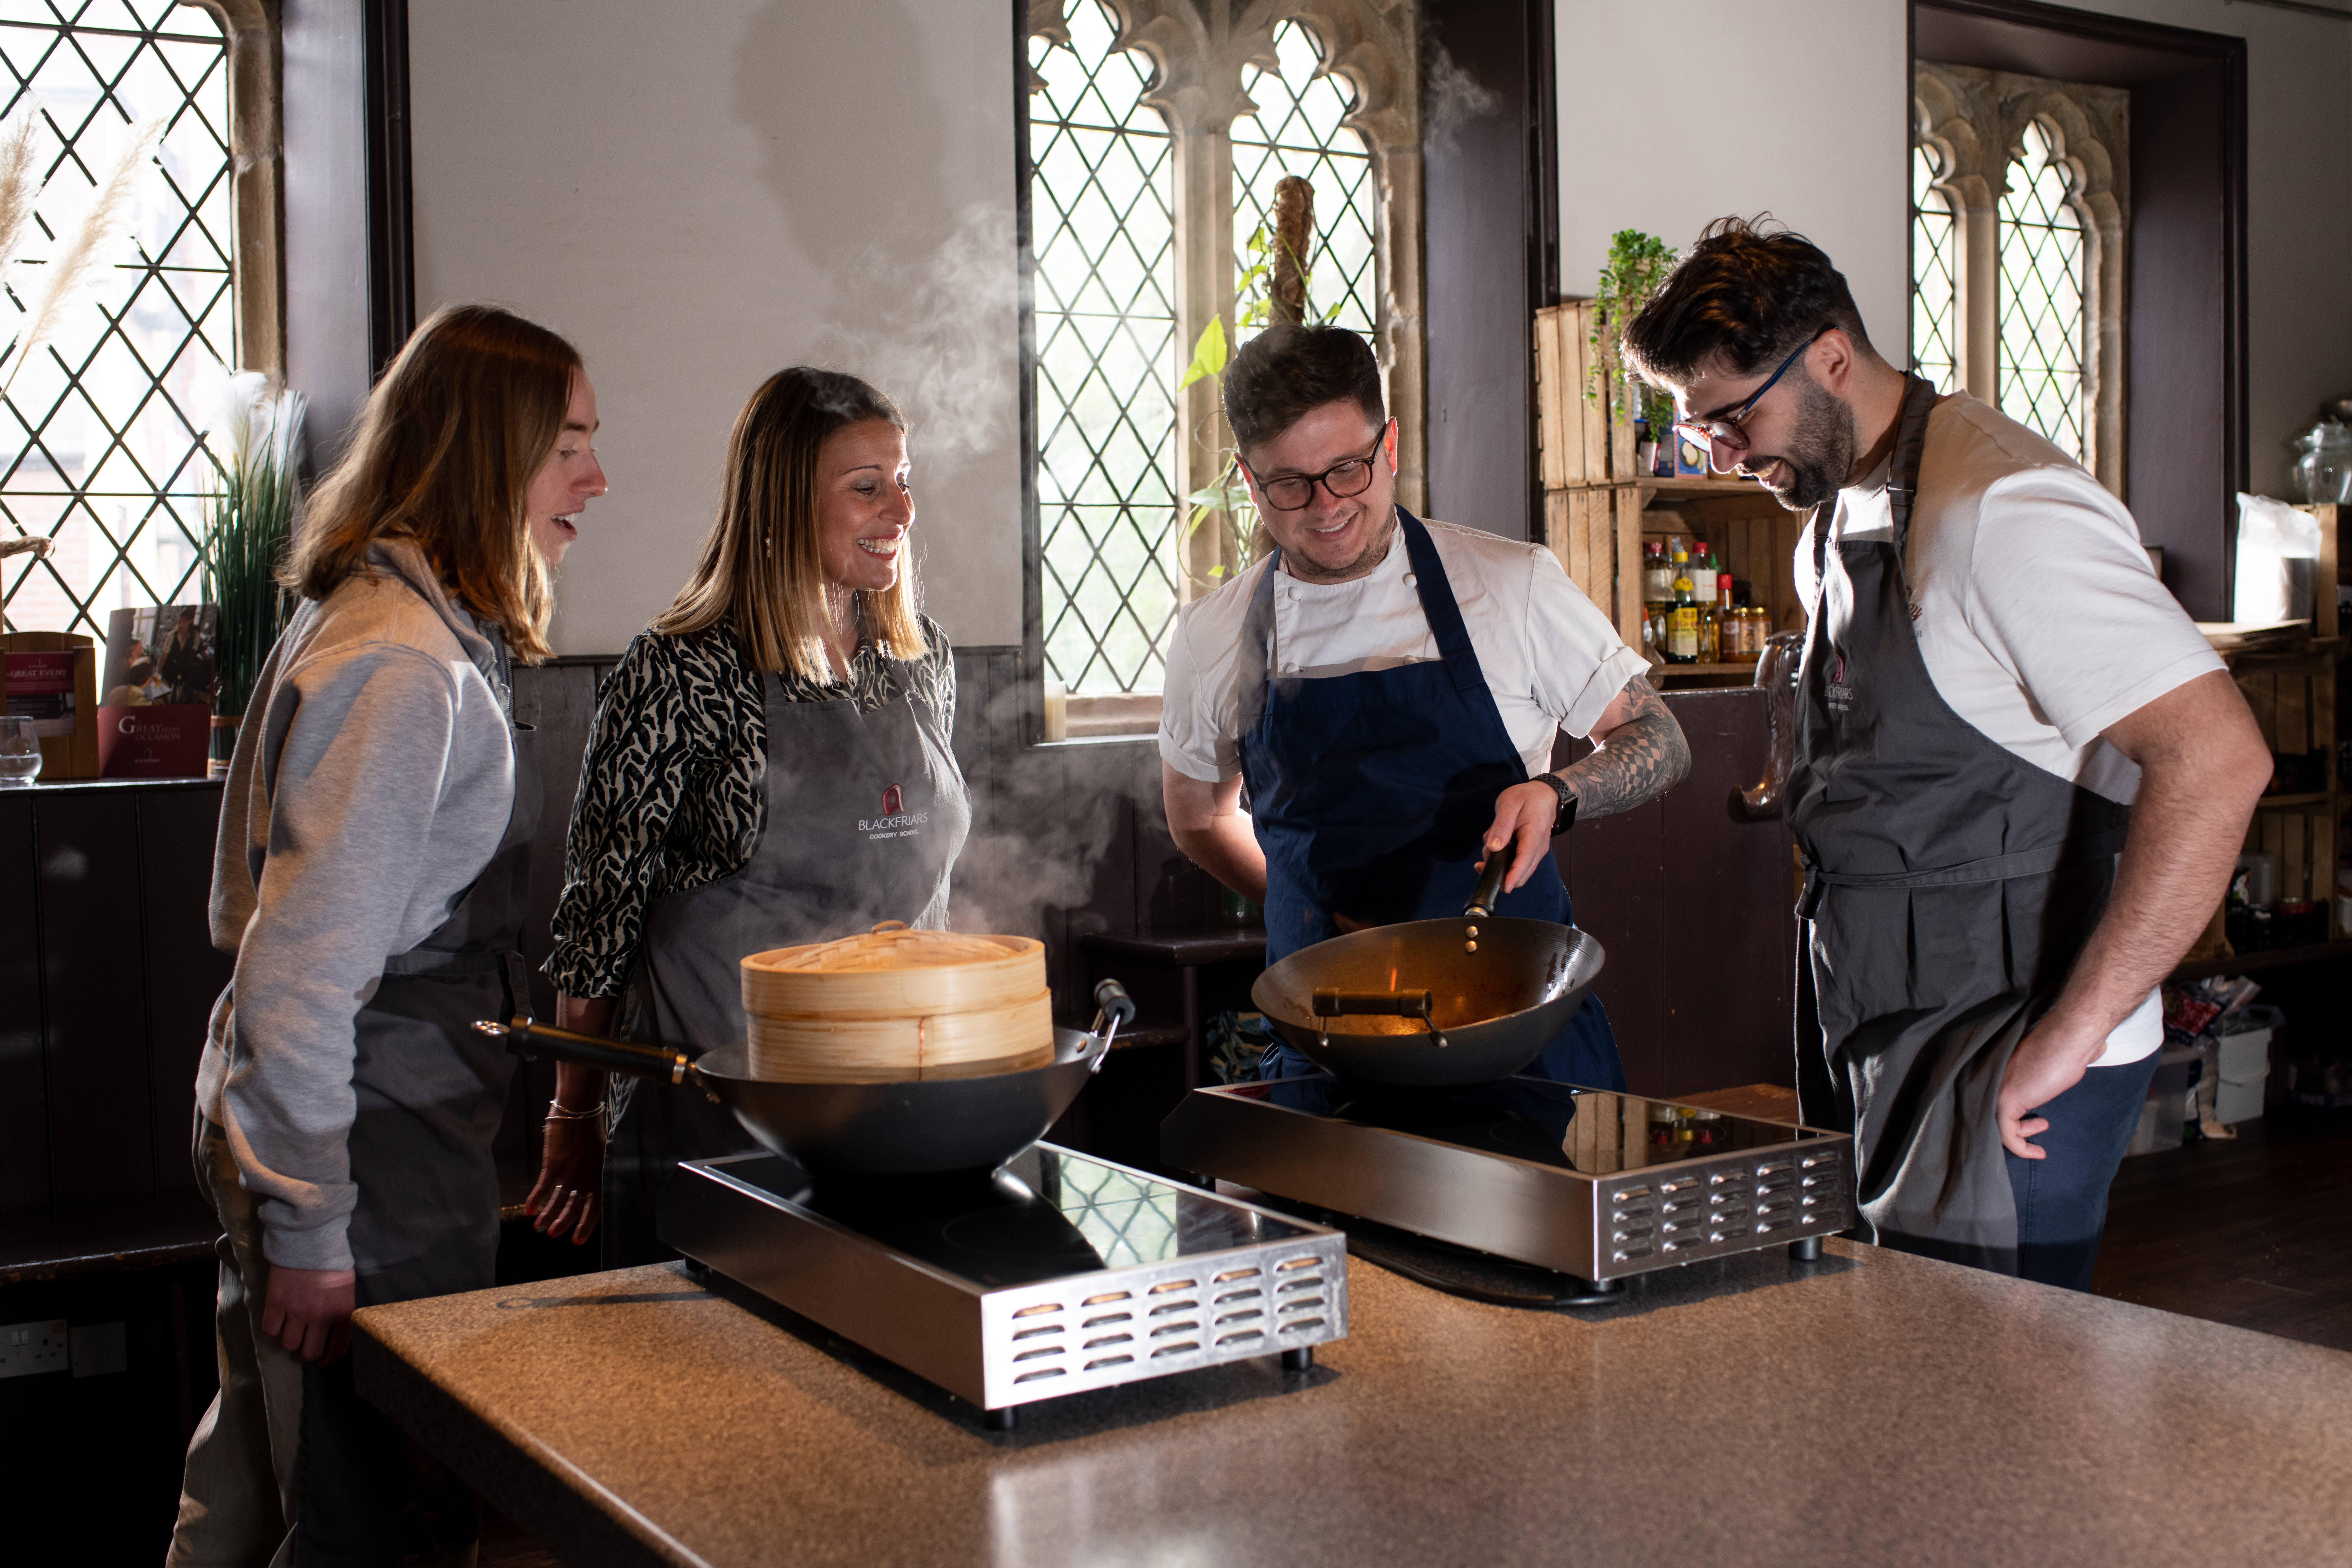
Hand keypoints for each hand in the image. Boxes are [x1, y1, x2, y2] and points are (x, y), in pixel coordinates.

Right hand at [260, 1264, 355, 1364]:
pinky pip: (270, 1329)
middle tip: (303, 1347)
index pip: (337, 1350)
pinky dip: (273, 1328)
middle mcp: (320, 1316)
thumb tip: (333, 1334)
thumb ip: (340, 1313)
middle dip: (305, 1354)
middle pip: (309, 1353)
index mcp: (342, 1312)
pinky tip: (278, 1319)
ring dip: (289, 1341)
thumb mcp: (346, 1290)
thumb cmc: (331, 1263)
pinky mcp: (277, 1302)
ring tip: (291, 1331)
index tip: (323, 1361)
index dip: (328, 1361)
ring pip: (288, 1344)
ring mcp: (297, 1310)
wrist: (311, 1239)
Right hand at [525, 1114, 604, 1243]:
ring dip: (547, 1216)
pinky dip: (535, 1199)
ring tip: (539, 1226)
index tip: (577, 1240)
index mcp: (600, 1174)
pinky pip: (543, 1187)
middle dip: (563, 1223)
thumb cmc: (589, 1129)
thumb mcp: (600, 1154)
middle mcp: (587, 1176)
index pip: (596, 1207)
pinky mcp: (554, 1163)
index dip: (586, 1225)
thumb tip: (585, 1192)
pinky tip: (529, 1208)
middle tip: (553, 1235)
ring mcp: (571, 1170)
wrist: (578, 1108)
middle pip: (575, 1208)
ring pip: (558, 1201)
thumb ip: (594, 1173)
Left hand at [1478, 781, 1560, 894]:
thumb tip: (1494, 847)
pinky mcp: (1531, 852)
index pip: (1525, 861)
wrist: (1544, 795)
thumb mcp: (1509, 804)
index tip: (1503, 886)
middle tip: (1484, 857)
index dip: (1513, 876)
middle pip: (1522, 872)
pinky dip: (1504, 860)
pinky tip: (1496, 847)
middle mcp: (1538, 848)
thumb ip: (1501, 825)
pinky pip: (1517, 863)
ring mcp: (1536, 852)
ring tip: (1491, 844)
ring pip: (1517, 869)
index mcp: (1534, 835)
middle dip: (1500, 870)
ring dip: (1500, 863)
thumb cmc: (1527, 797)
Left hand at [1996, 1017, 2103, 1159]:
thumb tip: (2069, 1068)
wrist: (2069, 1037)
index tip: (2033, 1120)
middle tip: (2036, 1127)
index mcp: (2003, 1071)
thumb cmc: (2067, 1048)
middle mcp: (1994, 1079)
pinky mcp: (2005, 1100)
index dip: (2013, 1113)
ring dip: (2019, 1137)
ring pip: (1996, 1125)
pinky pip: (2005, 1133)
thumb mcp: (2052, 1068)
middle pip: (1991, 1112)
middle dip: (2014, 1125)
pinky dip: (2020, 1148)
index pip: (1996, 1098)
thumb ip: (2047, 1075)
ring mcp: (1997, 1089)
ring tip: (2040, 1130)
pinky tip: (2037, 1152)